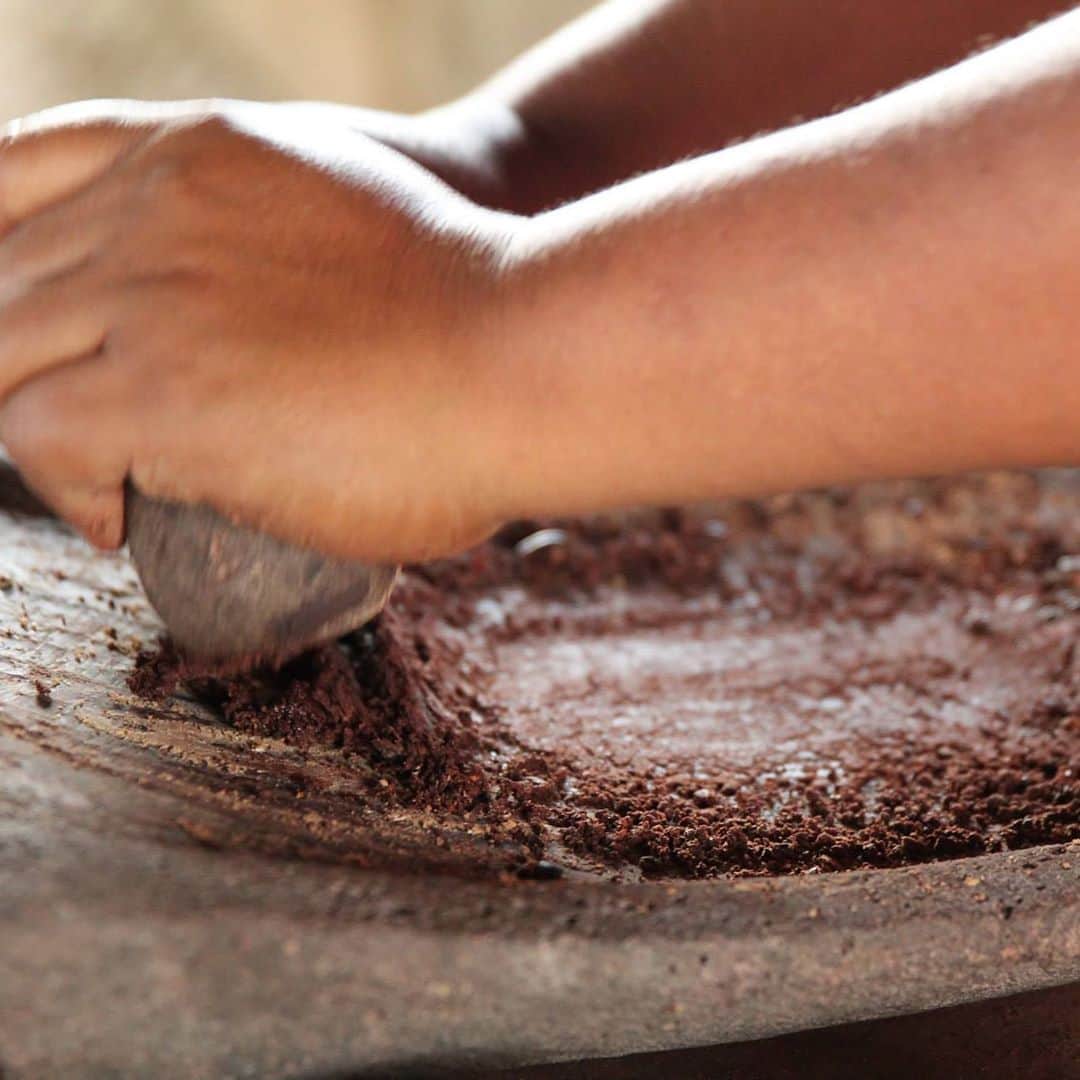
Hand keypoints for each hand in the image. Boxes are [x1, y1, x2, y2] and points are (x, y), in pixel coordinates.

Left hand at [0, 99, 520, 561]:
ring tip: (106, 479)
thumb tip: (236, 308)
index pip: (19, 171)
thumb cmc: (471, 308)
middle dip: (24, 362)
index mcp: (200, 149)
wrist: (528, 357)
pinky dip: (65, 489)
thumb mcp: (346, 210)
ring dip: (36, 429)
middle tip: (85, 428)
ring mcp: (153, 295)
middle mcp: (157, 206)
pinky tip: (121, 519)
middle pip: (1, 277)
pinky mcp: (162, 393)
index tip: (35, 328)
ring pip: (1, 357)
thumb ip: (261, 231)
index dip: (6, 254)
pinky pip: (34, 436)